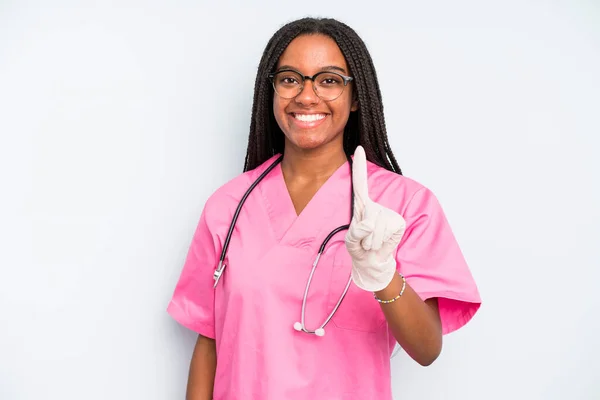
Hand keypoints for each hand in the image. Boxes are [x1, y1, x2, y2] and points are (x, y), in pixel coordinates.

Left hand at [344, 146, 406, 291]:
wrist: (373, 261)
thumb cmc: (359, 247)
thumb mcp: (351, 241)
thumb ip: (356, 233)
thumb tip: (369, 225)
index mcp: (361, 204)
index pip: (360, 183)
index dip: (359, 166)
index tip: (359, 149)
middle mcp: (375, 205)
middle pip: (367, 216)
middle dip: (363, 235)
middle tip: (365, 240)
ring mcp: (388, 212)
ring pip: (376, 228)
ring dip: (371, 241)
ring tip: (372, 242)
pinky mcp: (398, 222)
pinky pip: (386, 233)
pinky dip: (381, 242)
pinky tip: (382, 242)